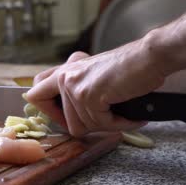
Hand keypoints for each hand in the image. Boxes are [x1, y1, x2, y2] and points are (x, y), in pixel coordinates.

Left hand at [26, 39, 168, 136]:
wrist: (150, 57)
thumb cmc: (129, 67)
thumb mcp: (94, 74)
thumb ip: (78, 88)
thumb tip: (71, 118)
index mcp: (64, 72)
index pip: (35, 95)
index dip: (50, 113)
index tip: (69, 118)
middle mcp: (65, 78)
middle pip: (67, 123)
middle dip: (90, 126)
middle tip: (108, 118)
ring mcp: (75, 87)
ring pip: (84, 127)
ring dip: (108, 125)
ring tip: (124, 113)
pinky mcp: (89, 95)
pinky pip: (101, 125)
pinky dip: (120, 125)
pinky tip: (132, 117)